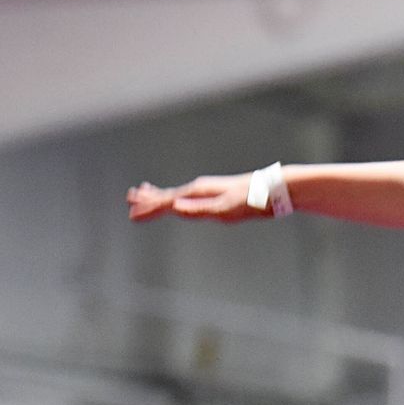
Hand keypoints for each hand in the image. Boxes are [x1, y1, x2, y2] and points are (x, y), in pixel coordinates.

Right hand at [127, 175, 260, 223]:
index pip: (167, 202)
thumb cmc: (252, 201)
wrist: (273, 189)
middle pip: (167, 195)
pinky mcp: (215, 195)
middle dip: (148, 201)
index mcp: (198, 193)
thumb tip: (175, 208)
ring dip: (158, 196)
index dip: (149, 210)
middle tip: (128, 201)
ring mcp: (207, 191)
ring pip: (176, 194)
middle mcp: (199, 189)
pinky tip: (177, 200)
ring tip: (142, 193)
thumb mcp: (226, 209)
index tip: (132, 215)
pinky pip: (188, 197)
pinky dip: (176, 197)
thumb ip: (199, 210)